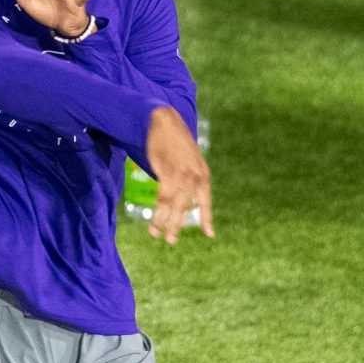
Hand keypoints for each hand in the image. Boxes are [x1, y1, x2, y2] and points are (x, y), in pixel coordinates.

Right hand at [142, 108, 214, 244]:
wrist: (165, 121)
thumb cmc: (176, 142)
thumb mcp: (191, 160)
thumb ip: (190, 178)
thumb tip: (185, 196)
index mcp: (202, 175)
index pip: (206, 200)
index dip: (206, 218)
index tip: (209, 234)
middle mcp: (194, 177)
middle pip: (186, 207)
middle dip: (178, 225)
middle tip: (172, 241)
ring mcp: (181, 175)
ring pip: (173, 205)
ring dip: (164, 222)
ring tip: (158, 235)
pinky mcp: (166, 172)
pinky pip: (162, 198)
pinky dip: (158, 211)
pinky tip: (153, 220)